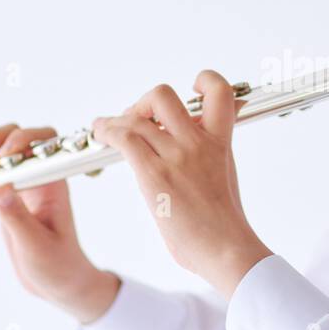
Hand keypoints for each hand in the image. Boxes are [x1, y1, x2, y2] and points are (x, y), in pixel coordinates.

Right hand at [0, 125, 117, 322]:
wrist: (57, 280)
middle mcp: (35, 176)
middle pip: (10, 138)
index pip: (41, 143)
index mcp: (53, 182)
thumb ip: (18, 218)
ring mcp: (15, 182)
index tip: (1, 156)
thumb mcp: (37, 245)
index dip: (20, 140)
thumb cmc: (57, 264)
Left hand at [90, 70, 271, 295]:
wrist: (226, 248)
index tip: (190, 90)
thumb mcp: (226, 175)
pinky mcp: (154, 174)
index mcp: (220, 141)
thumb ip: (215, 152)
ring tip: (106, 130)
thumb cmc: (224, 223)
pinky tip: (101, 137)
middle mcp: (197, 142)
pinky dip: (107, 131)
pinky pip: (123, 137)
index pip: (220, 91)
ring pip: (136, 116)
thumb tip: (208, 143)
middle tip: (137, 121)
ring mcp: (176, 156)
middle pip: (163, 95)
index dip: (203, 81)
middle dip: (143, 103)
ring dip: (116, 121)